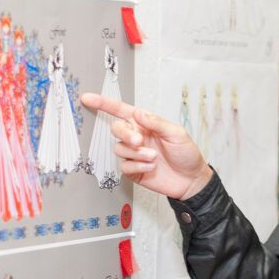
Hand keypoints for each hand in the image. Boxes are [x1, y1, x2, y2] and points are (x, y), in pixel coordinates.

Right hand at [80, 92, 210, 199]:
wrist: (191, 180)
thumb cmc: (186, 154)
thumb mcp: (176, 133)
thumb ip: (156, 122)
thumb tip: (138, 113)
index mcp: (145, 123)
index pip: (120, 110)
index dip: (103, 104)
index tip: (87, 98)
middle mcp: (136, 136)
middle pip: (116, 129)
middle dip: (125, 134)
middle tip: (139, 141)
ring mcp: (133, 154)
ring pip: (119, 149)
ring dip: (136, 153)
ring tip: (153, 157)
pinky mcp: (133, 170)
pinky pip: (124, 166)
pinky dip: (137, 166)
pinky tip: (151, 167)